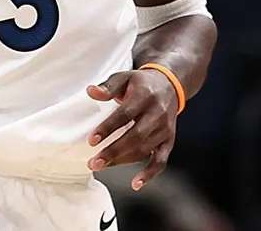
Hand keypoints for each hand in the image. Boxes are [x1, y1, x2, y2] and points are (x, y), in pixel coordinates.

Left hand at [86, 69, 179, 188]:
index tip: (92, 141)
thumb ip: (108, 86)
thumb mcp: (124, 77)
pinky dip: (150, 174)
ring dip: (122, 161)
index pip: (125, 114)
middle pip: (135, 136)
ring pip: (144, 149)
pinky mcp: (169, 140)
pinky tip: (136, 183)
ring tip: (101, 166)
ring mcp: (165, 129)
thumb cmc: (141, 84)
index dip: (108, 128)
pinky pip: (161, 160)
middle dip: (113, 151)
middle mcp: (157, 113)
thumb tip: (90, 92)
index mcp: (145, 96)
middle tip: (94, 162)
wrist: (170, 85)